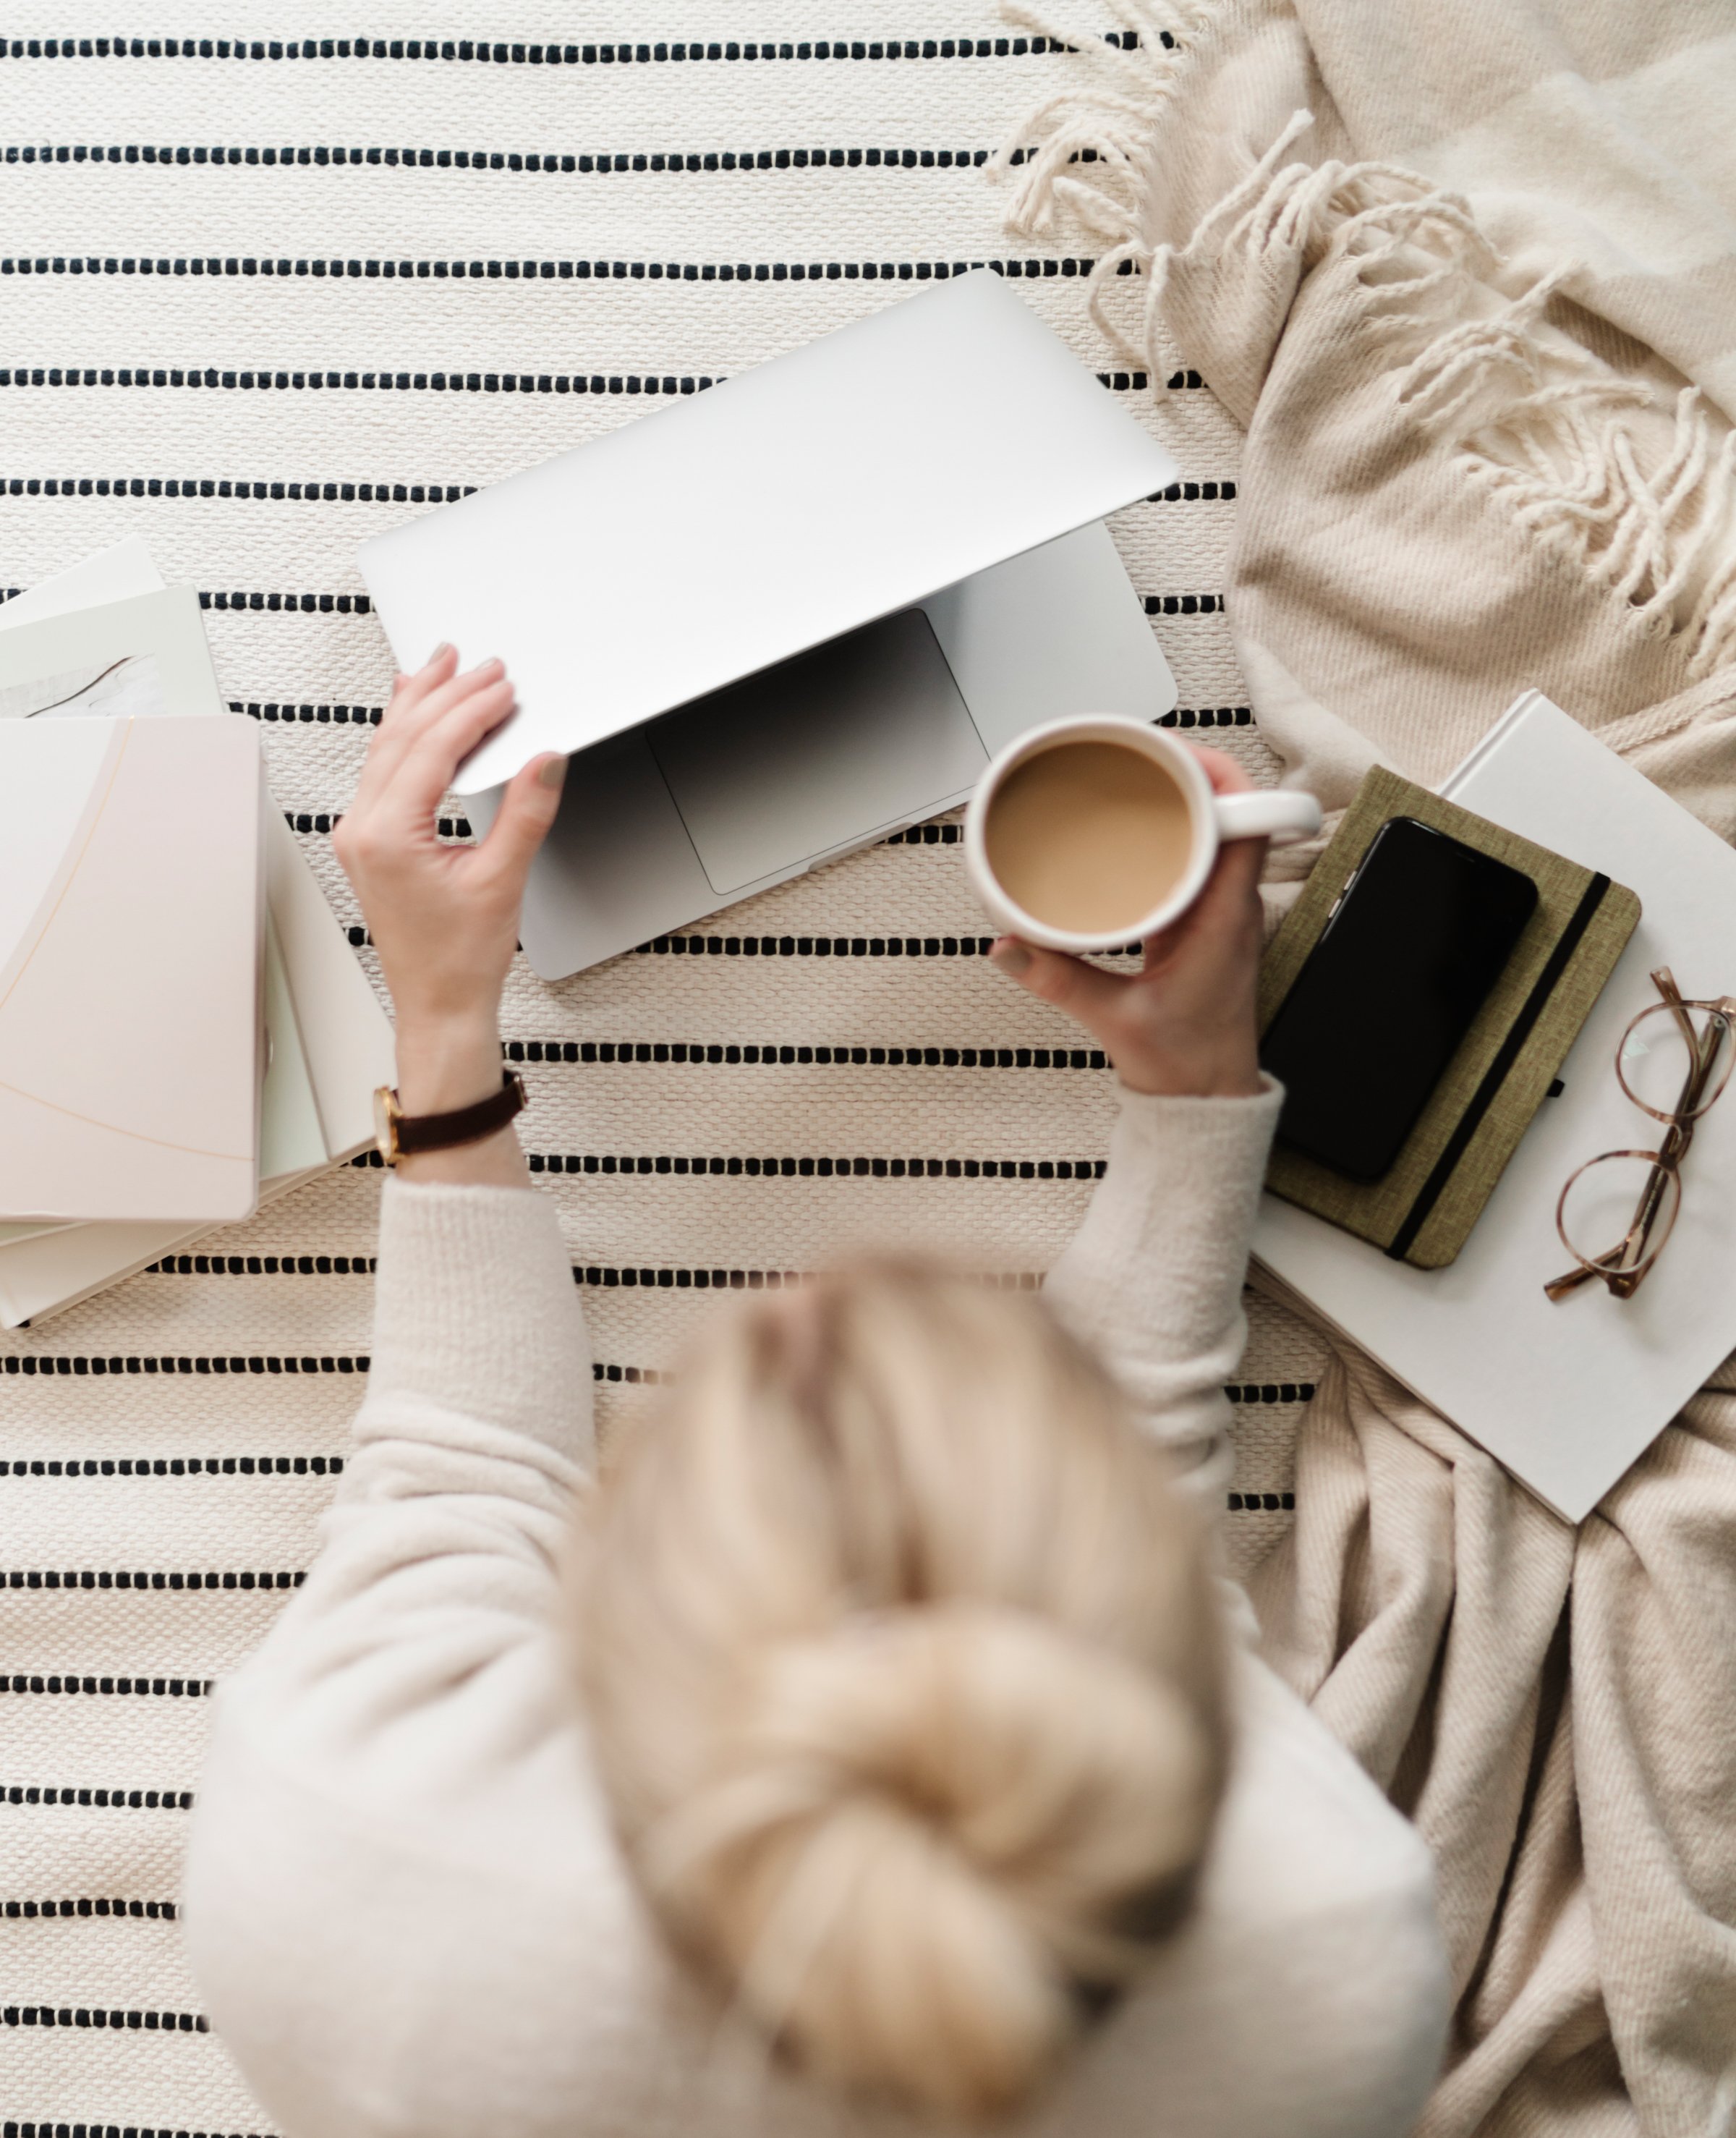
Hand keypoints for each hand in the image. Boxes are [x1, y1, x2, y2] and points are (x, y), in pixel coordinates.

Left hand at [333, 645, 565, 1179]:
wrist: (439, 1005)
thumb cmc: (460, 960)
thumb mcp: (502, 880)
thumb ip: (524, 813)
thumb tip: (544, 761)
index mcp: (387, 836)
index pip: (431, 750)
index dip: (471, 711)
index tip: (502, 687)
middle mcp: (363, 830)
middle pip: (402, 738)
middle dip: (444, 694)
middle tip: (480, 665)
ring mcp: (360, 834)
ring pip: (386, 749)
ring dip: (418, 705)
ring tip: (442, 667)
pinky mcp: (369, 841)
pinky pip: (381, 771)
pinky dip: (404, 736)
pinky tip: (413, 713)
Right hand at [988, 744, 1266, 1098]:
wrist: (1206, 1101)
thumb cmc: (1185, 1065)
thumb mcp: (1116, 1020)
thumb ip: (1060, 981)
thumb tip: (1008, 945)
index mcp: (1226, 919)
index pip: (1249, 822)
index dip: (1220, 777)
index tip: (1175, 754)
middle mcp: (1230, 906)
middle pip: (1230, 814)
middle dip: (1188, 774)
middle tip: (1139, 753)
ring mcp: (1218, 913)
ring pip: (1215, 834)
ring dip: (1182, 802)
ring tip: (1134, 778)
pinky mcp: (1200, 924)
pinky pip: (1195, 862)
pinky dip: (1171, 837)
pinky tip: (1135, 833)